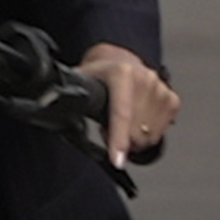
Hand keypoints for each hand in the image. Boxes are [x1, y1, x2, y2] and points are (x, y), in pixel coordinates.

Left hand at [78, 41, 178, 166]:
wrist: (120, 60)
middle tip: (106, 128)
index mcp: (122, 73)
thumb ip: (68, 95)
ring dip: (133, 138)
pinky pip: (160, 132)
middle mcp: (145, 79)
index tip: (117, 159)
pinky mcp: (171, 99)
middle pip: (136, 131)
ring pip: (149, 136)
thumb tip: (48, 106)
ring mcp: (161, 89)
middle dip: (120, 139)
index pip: (121, 114)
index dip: (118, 140)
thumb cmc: (98, 75)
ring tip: (121, 123)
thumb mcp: (79, 80)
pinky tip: (136, 122)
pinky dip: (147, 135)